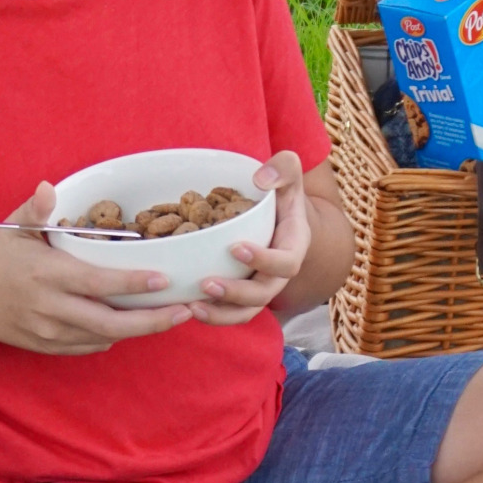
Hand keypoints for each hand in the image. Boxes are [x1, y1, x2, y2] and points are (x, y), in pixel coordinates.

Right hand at [0, 182, 193, 355]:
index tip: (164, 281)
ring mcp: (50, 333)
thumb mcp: (13, 229)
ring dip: (139, 330)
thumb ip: (36, 209)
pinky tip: (133, 324)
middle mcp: (51, 309)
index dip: (132, 284)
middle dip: (152, 321)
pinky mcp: (48, 348)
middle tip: (186, 311)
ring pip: (105, 338)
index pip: (98, 283)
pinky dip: (113, 336)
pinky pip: (90, 346)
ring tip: (171, 317)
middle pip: (111, 323)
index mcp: (47, 275)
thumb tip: (50, 186)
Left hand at [187, 152, 306, 325]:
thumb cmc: (281, 192)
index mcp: (293, 246)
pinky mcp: (243, 294)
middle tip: (206, 283)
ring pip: (246, 311)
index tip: (235, 247)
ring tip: (193, 306)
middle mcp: (279, 273)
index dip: (264, 260)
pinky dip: (213, 314)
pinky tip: (189, 306)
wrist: (279, 215)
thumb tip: (261, 178)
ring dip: (221, 313)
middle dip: (236, 293)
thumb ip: (283, 168)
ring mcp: (261, 286)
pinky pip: (231, 312)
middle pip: (264, 294)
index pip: (286, 262)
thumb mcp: (288, 173)